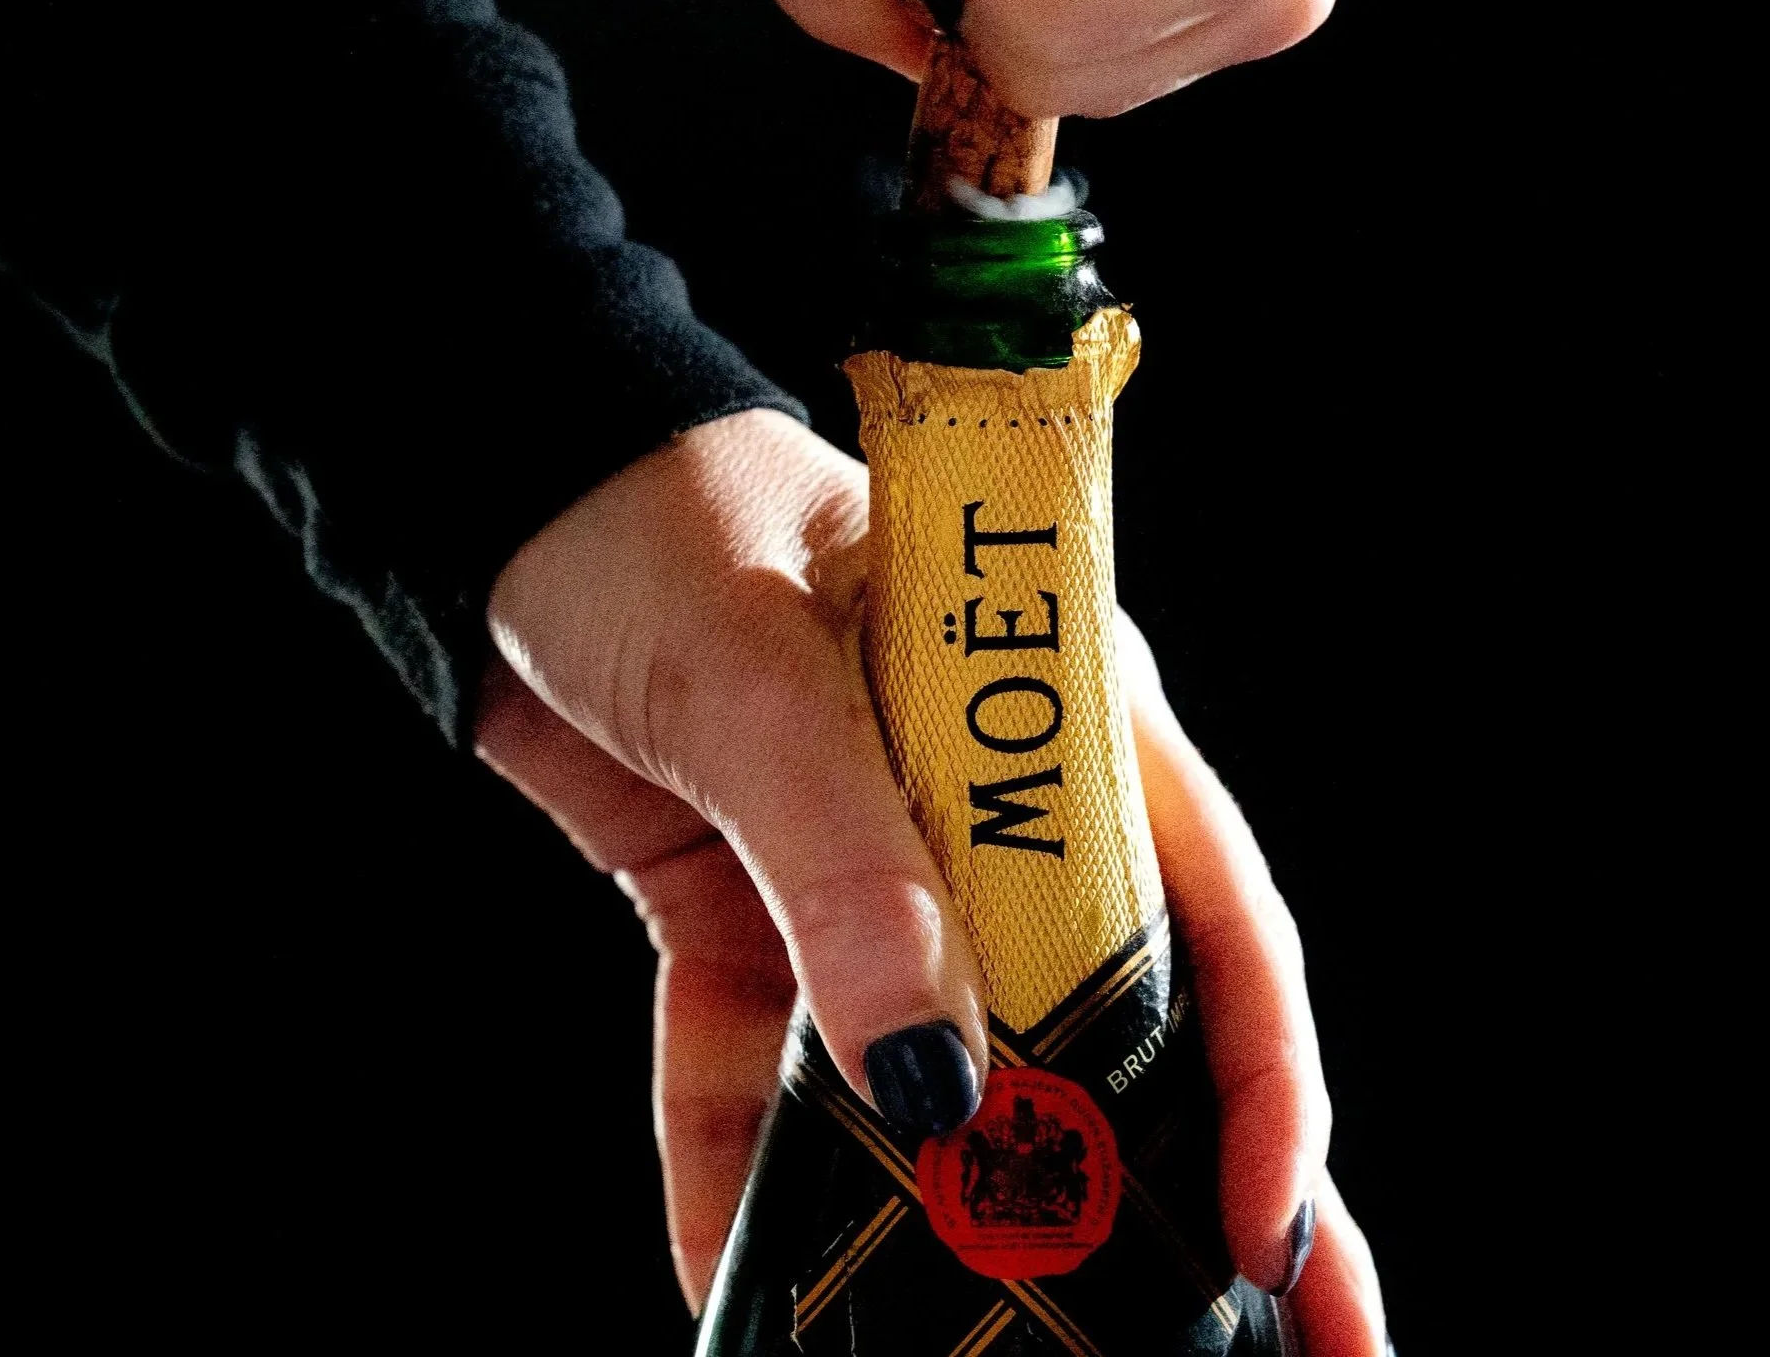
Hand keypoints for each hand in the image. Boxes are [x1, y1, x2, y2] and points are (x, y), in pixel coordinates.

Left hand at [478, 409, 1386, 1349]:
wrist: (498, 498)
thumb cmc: (662, 518)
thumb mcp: (761, 682)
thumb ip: (850, 874)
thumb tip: (936, 1090)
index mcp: (1063, 716)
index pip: (1210, 919)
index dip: (1262, 1078)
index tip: (1266, 1227)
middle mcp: (994, 814)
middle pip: (1115, 1037)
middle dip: (1178, 1205)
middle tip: (1271, 1355)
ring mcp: (873, 882)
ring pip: (942, 1089)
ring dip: (951, 1233)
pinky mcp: (751, 928)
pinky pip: (765, 1089)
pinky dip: (753, 1192)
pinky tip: (752, 1304)